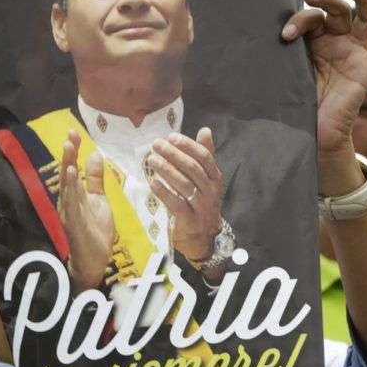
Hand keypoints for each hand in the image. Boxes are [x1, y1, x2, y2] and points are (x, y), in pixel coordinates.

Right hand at [58, 130, 115, 292]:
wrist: (94, 260)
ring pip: (67, 187)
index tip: (74, 132)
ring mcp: (69, 212)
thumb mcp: (98, 199)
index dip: (73, 150)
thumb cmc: (94, 230)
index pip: (73, 168)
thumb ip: (96, 178)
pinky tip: (72, 176)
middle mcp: (68, 201)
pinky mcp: (74, 224)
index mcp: (75, 194)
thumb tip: (95, 153)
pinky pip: (72, 204)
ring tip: (68, 148)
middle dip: (68, 154)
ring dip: (68, 167)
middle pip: (67, 173)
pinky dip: (71, 189)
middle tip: (70, 135)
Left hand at [148, 128, 223, 261]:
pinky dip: (164, 192)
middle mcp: (211, 191)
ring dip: (166, 170)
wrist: (203, 237)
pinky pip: (176, 204)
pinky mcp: (190, 221)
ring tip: (151, 159)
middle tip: (156, 145)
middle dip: (173, 154)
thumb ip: (205, 155)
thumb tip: (205, 130)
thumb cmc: (200, 202)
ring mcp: (202, 207)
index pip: (204, 157)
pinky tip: (152, 182)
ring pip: (184, 185)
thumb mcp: (205, 179)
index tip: (171, 136)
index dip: (187, 145)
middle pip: (192, 168)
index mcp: (215, 178)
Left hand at [282, 0, 366, 193]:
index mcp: (316, 41)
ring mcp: (354, 55)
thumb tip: (263, 34)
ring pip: (364, 20)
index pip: (314, 18)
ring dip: (361, 0)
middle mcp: (337, 44)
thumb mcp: (288, 71)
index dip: (300, 20)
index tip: (286, 34)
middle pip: (338, 11)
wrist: (309, 132)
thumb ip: (284, 52)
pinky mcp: (366, 72)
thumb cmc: (295, 100)